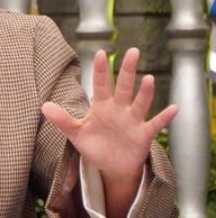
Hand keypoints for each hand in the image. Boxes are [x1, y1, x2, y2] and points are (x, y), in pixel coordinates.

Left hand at [41, 48, 177, 217]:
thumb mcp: (76, 133)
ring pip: (140, 103)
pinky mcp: (144, 134)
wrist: (111, 166)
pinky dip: (164, 117)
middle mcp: (119, 109)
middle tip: (133, 51)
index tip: (101, 53)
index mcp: (101, 106)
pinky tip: (174, 108)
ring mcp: (133, 120)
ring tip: (149, 79)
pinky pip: (156, 124)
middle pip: (124, 86)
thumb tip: (44, 106)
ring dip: (145, 92)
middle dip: (127, 70)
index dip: (101, 70)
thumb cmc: (95, 145)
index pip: (101, 84)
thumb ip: (63, 119)